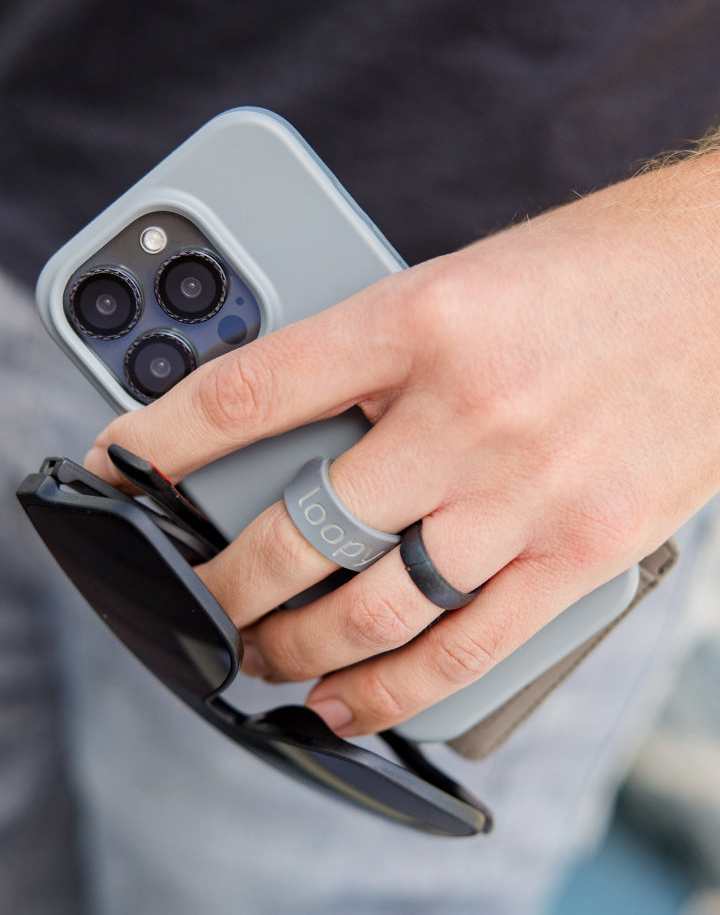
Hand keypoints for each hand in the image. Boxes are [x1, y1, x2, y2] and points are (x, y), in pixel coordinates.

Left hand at [85, 153, 719, 736]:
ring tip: (258, 660)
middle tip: (197, 606)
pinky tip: (346, 705)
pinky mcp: (583, 550)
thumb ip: (385, 356)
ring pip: (372, 607)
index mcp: (421, 316)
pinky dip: (395, 692)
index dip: (165, 438)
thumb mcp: (466, 279)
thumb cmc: (601, 266)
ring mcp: (524, 490)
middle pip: (301, 528)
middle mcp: (465, 410)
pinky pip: (468, 645)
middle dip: (226, 585)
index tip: (124, 466)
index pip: (252, 390)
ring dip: (296, 647)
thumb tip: (308, 421)